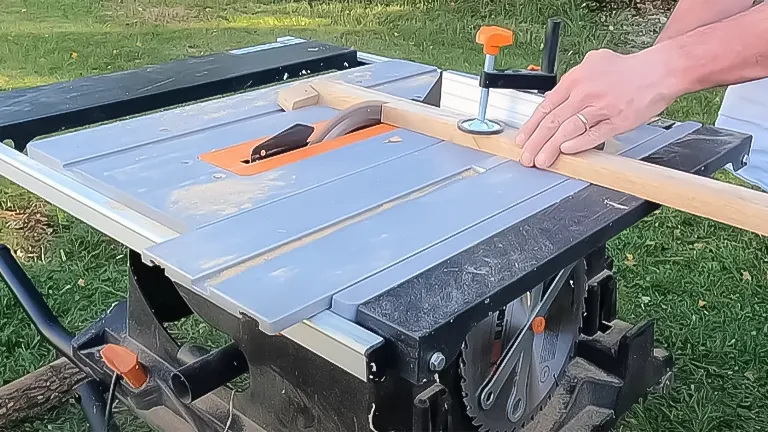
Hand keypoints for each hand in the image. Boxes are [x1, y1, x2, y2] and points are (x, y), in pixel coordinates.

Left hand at [515, 48, 681, 167]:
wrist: (660, 69)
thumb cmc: (628, 69)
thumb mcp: (594, 63)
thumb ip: (574, 80)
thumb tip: (558, 96)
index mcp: (575, 80)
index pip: (546, 107)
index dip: (531, 126)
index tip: (522, 140)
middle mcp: (585, 93)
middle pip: (553, 122)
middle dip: (535, 143)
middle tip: (526, 157)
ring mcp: (601, 108)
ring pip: (569, 130)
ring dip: (551, 148)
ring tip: (542, 160)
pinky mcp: (618, 120)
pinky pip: (594, 134)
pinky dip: (579, 144)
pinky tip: (566, 151)